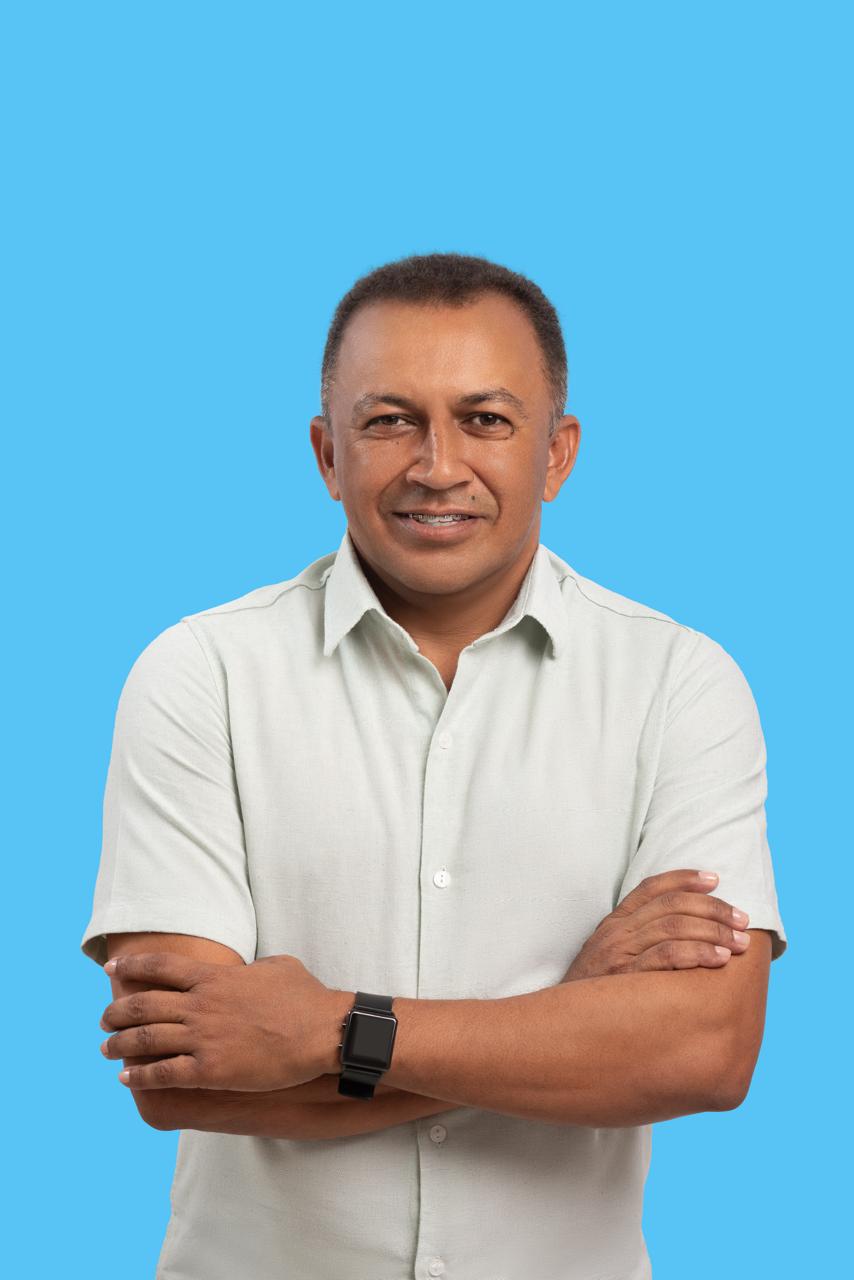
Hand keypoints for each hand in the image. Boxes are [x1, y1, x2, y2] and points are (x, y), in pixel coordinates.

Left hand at [99, 951, 348, 1091]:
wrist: (323, 1032)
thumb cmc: (305, 997)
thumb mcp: (277, 966)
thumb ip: (251, 967)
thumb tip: (246, 969)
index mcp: (215, 977)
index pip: (160, 967)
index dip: (132, 967)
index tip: (111, 970)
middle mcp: (201, 1005)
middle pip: (143, 1005)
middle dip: (116, 1012)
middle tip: (104, 1019)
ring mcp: (204, 1038)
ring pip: (145, 1040)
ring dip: (119, 1045)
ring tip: (106, 1049)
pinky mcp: (211, 1071)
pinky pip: (163, 1074)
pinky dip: (140, 1076)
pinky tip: (126, 1078)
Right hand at [561, 869, 750, 980]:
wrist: (555, 1030)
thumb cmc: (591, 999)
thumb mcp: (607, 962)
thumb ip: (637, 945)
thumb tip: (684, 939)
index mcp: (614, 923)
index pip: (652, 887)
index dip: (685, 878)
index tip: (716, 880)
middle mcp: (616, 932)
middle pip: (672, 905)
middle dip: (713, 909)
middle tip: (742, 921)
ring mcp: (619, 953)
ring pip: (674, 925)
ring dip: (714, 930)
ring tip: (739, 943)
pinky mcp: (624, 977)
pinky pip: (667, 955)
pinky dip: (697, 952)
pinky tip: (718, 959)